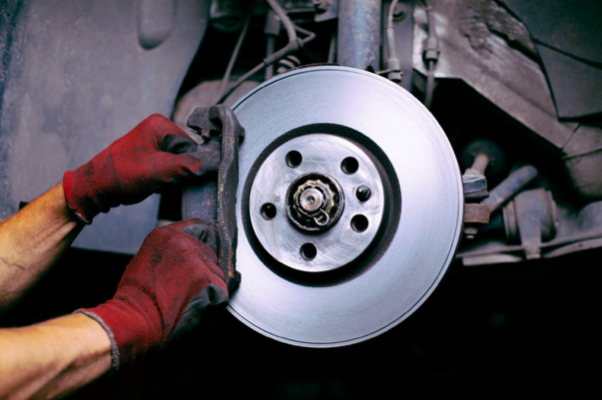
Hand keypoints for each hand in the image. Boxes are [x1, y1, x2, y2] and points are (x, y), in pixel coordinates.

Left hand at [63, 114, 216, 222]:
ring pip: (179, 164)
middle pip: (187, 155)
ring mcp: (154, 142)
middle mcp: (159, 129)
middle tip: (163, 181)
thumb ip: (189, 166)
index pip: (193, 147)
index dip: (190, 165)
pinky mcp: (151, 155)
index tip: (177, 178)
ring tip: (156, 182)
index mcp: (161, 124)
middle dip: (179, 172)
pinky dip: (166, 178)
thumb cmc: (122, 175)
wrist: (96, 188)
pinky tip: (154, 184)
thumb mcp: (160, 171)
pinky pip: (169, 167)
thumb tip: (216, 164)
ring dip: (172, 177)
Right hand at [78, 219, 228, 370]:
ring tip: (188, 300)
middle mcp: (184, 242)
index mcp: (166, 235)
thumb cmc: (135, 298)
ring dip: (210, 287)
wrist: (134, 319)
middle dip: (205, 270)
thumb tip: (187, 255)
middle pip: (211, 253)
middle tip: (188, 288)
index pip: (200, 227)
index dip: (204, 241)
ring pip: (217, 273)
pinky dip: (214, 303)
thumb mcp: (145, 260)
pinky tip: (195, 308)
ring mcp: (198, 260)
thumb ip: (170, 252)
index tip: (205, 252)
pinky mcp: (208, 280)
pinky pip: (222, 291)